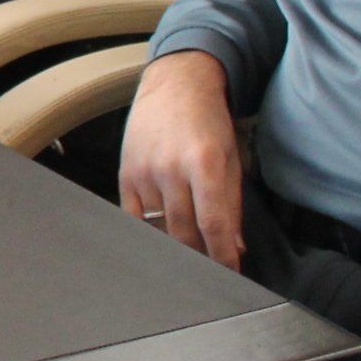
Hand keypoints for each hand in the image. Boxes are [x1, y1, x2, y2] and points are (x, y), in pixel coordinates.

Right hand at [118, 51, 245, 266]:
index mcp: (205, 163)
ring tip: (190, 260)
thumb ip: (231, 203)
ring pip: (159, 227)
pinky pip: (135, 217)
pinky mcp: (126, 174)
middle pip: (184, 231)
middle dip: (200, 257)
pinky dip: (149, 233)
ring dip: (176, 247)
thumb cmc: (208, 121)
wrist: (174, 87)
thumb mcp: (231, 158)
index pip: (213, 224)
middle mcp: (171, 168)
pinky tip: (161, 242)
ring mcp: (145, 172)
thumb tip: (234, 244)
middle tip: (211, 271)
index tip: (230, 273)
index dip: (222, 255)